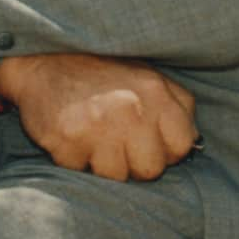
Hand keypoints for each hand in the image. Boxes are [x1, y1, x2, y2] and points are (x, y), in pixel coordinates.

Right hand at [0, 53, 197, 181]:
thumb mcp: (149, 77)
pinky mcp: (67, 141)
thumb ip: (178, 107)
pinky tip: (73, 138)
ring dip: (104, 165)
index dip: (166, 151)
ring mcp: (98, 126)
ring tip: (94, 139)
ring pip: (116, 177)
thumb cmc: (104, 74)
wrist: (45, 61)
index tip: (149, 143)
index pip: (182, 146)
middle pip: (151, 170)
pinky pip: (80, 172)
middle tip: (118, 144)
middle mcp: (131, 109)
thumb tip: (193, 143)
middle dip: (136, 164)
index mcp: (155, 92)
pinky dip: (76, 161)